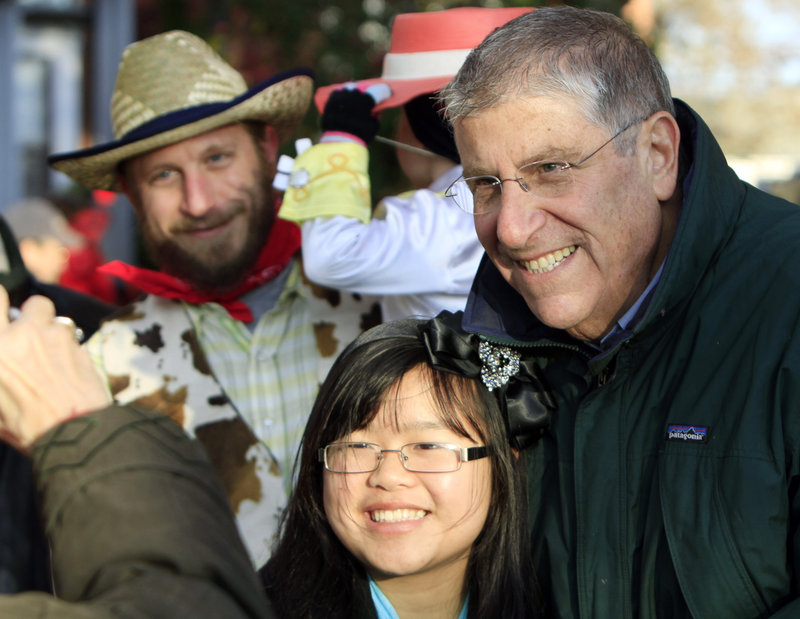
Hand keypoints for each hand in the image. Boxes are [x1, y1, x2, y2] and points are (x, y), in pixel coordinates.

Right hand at [0, 287, 110, 454]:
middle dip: (23, 310)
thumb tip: (4, 361)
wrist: (71, 433)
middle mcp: (18, 336)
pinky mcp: (75, 341)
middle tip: (25, 327)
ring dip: (46, 324)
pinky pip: (68, 331)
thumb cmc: (28, 427)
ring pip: (47, 311)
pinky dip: (65, 341)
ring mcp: (49, 335)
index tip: (3, 319)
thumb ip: (0, 369)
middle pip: (18, 299)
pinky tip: (66, 361)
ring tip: (48, 346)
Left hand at [321, 88, 380, 143]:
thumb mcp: (374, 127)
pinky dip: (342, 96)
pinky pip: (338, 93)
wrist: (338, 142)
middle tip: (370, 97)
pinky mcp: (330, 100)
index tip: (388, 92)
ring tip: (355, 99)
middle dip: (368, 92)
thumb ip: (375, 115)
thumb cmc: (359, 136)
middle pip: (364, 88)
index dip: (385, 91)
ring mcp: (341, 95)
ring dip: (354, 92)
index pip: (380, 89)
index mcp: (367, 99)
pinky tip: (344, 102)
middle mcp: (354, 93)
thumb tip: (374, 110)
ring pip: (350, 88)